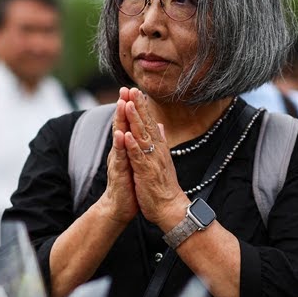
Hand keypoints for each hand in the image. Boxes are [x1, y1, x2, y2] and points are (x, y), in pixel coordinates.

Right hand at [95, 87, 139, 224]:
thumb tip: (146, 131)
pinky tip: (120, 134)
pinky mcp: (119, 172)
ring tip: (121, 103)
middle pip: (121, 124)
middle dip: (123, 106)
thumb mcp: (136, 161)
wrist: (120, 207)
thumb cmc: (129, 185)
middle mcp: (120, 151)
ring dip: (120, 120)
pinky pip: (120, 156)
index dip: (131, 107)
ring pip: (118, 136)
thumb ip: (138, 145)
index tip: (134, 90)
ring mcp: (118, 160)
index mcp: (126, 148)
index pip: (128, 123)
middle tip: (125, 88)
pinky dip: (120, 145)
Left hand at [119, 87, 189, 228]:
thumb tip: (159, 125)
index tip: (136, 90)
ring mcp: (151, 161)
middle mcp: (157, 151)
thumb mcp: (162, 160)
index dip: (143, 106)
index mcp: (158, 148)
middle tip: (132, 88)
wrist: (171, 208)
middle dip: (139, 106)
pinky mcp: (146, 172)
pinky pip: (138, 157)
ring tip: (129, 104)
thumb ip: (160, 141)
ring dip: (135, 120)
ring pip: (142, 137)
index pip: (149, 123)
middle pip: (146, 124)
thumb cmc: (164, 186)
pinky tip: (126, 135)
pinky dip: (132, 146)